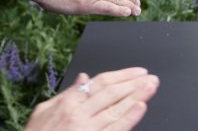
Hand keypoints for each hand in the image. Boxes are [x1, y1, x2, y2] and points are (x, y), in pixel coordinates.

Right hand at [25, 68, 158, 130]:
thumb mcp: (45, 111)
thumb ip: (67, 93)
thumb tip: (84, 77)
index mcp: (68, 102)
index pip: (101, 83)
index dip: (122, 76)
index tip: (138, 73)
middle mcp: (78, 114)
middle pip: (112, 93)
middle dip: (134, 84)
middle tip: (152, 78)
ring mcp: (86, 129)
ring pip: (116, 108)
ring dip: (136, 96)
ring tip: (151, 88)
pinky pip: (114, 129)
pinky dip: (128, 117)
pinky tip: (140, 108)